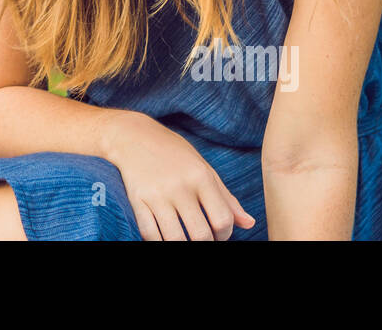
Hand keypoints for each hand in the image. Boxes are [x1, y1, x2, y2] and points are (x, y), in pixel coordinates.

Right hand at [103, 110, 255, 240]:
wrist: (132, 136)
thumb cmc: (173, 153)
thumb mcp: (203, 168)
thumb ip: (225, 197)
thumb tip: (249, 224)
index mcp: (201, 176)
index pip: (223, 219)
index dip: (225, 235)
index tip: (219, 235)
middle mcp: (180, 186)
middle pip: (200, 234)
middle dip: (205, 244)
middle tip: (201, 239)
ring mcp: (157, 194)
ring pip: (175, 239)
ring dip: (182, 246)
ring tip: (184, 239)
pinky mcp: (137, 200)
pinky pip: (149, 234)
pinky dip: (158, 242)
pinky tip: (163, 237)